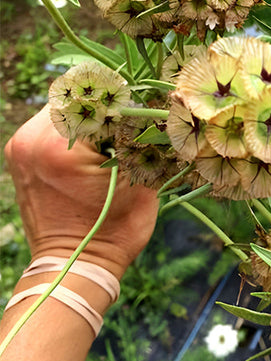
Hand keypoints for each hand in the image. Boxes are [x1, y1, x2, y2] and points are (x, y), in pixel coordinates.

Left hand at [4, 105, 157, 279]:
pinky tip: (93, 141)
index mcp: (59, 145)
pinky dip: (74, 125)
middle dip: (106, 101)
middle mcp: (31, 139)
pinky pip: (50, 122)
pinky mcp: (20, 152)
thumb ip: (144, 137)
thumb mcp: (140, 181)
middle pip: (76, 94)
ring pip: (61, 104)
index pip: (98, 96)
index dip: (127, 97)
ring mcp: (21, 145)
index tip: (147, 104)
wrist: (75, 266)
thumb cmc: (114, 231)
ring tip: (112, 131)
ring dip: (89, 112)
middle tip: (131, 116)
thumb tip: (160, 103)